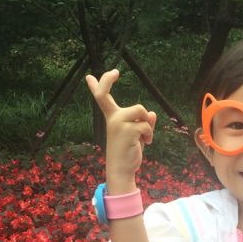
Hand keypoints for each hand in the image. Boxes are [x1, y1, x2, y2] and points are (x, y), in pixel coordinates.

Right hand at [86, 69, 156, 189]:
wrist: (122, 170)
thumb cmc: (129, 153)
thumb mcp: (137, 136)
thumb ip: (144, 124)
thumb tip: (153, 114)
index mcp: (112, 118)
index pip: (102, 99)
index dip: (97, 87)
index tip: (89, 77)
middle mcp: (113, 119)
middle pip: (105, 94)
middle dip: (106, 79)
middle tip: (114, 72)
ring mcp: (118, 123)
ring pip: (140, 111)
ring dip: (147, 124)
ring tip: (144, 137)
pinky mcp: (127, 130)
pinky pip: (146, 125)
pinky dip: (149, 134)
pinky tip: (146, 143)